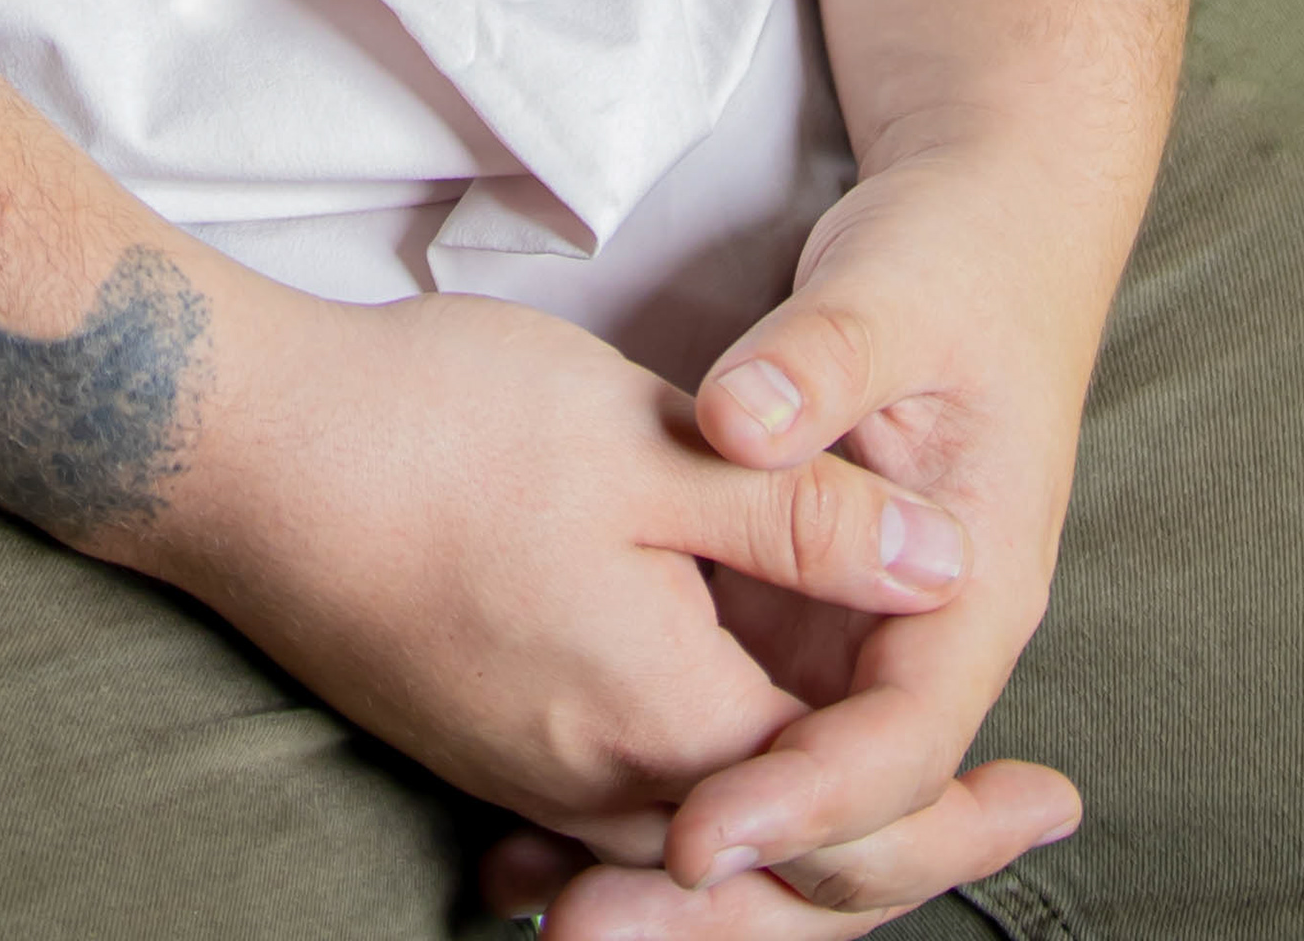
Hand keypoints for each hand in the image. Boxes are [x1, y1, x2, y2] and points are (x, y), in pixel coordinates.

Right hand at [138, 274, 979, 856]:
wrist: (245, 453)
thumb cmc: (444, 429)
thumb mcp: (653, 444)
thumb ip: (806, 514)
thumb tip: (945, 562)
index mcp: (669, 724)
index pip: (855, 810)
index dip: (965, 810)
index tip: (1058, 795)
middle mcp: (604, 789)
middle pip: (789, 872)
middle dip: (912, 854)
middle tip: (1018, 815)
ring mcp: (530, 776)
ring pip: (706, 854)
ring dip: (808, 836)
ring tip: (898, 792)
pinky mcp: (479, 740)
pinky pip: (624, 823)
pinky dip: (705, 818)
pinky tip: (728, 773)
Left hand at [471, 150, 1102, 926]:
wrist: (989, 238)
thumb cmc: (950, 268)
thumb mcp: (891, 301)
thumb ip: (819, 363)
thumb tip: (745, 425)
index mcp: (972, 598)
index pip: (895, 748)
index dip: (800, 803)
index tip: (694, 838)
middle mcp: (918, 654)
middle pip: (841, 828)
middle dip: (725, 897)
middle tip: (585, 928)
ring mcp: (854, 652)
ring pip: (783, 814)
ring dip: (679, 880)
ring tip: (541, 909)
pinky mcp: (795, 632)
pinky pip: (736, 752)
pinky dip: (648, 804)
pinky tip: (533, 847)